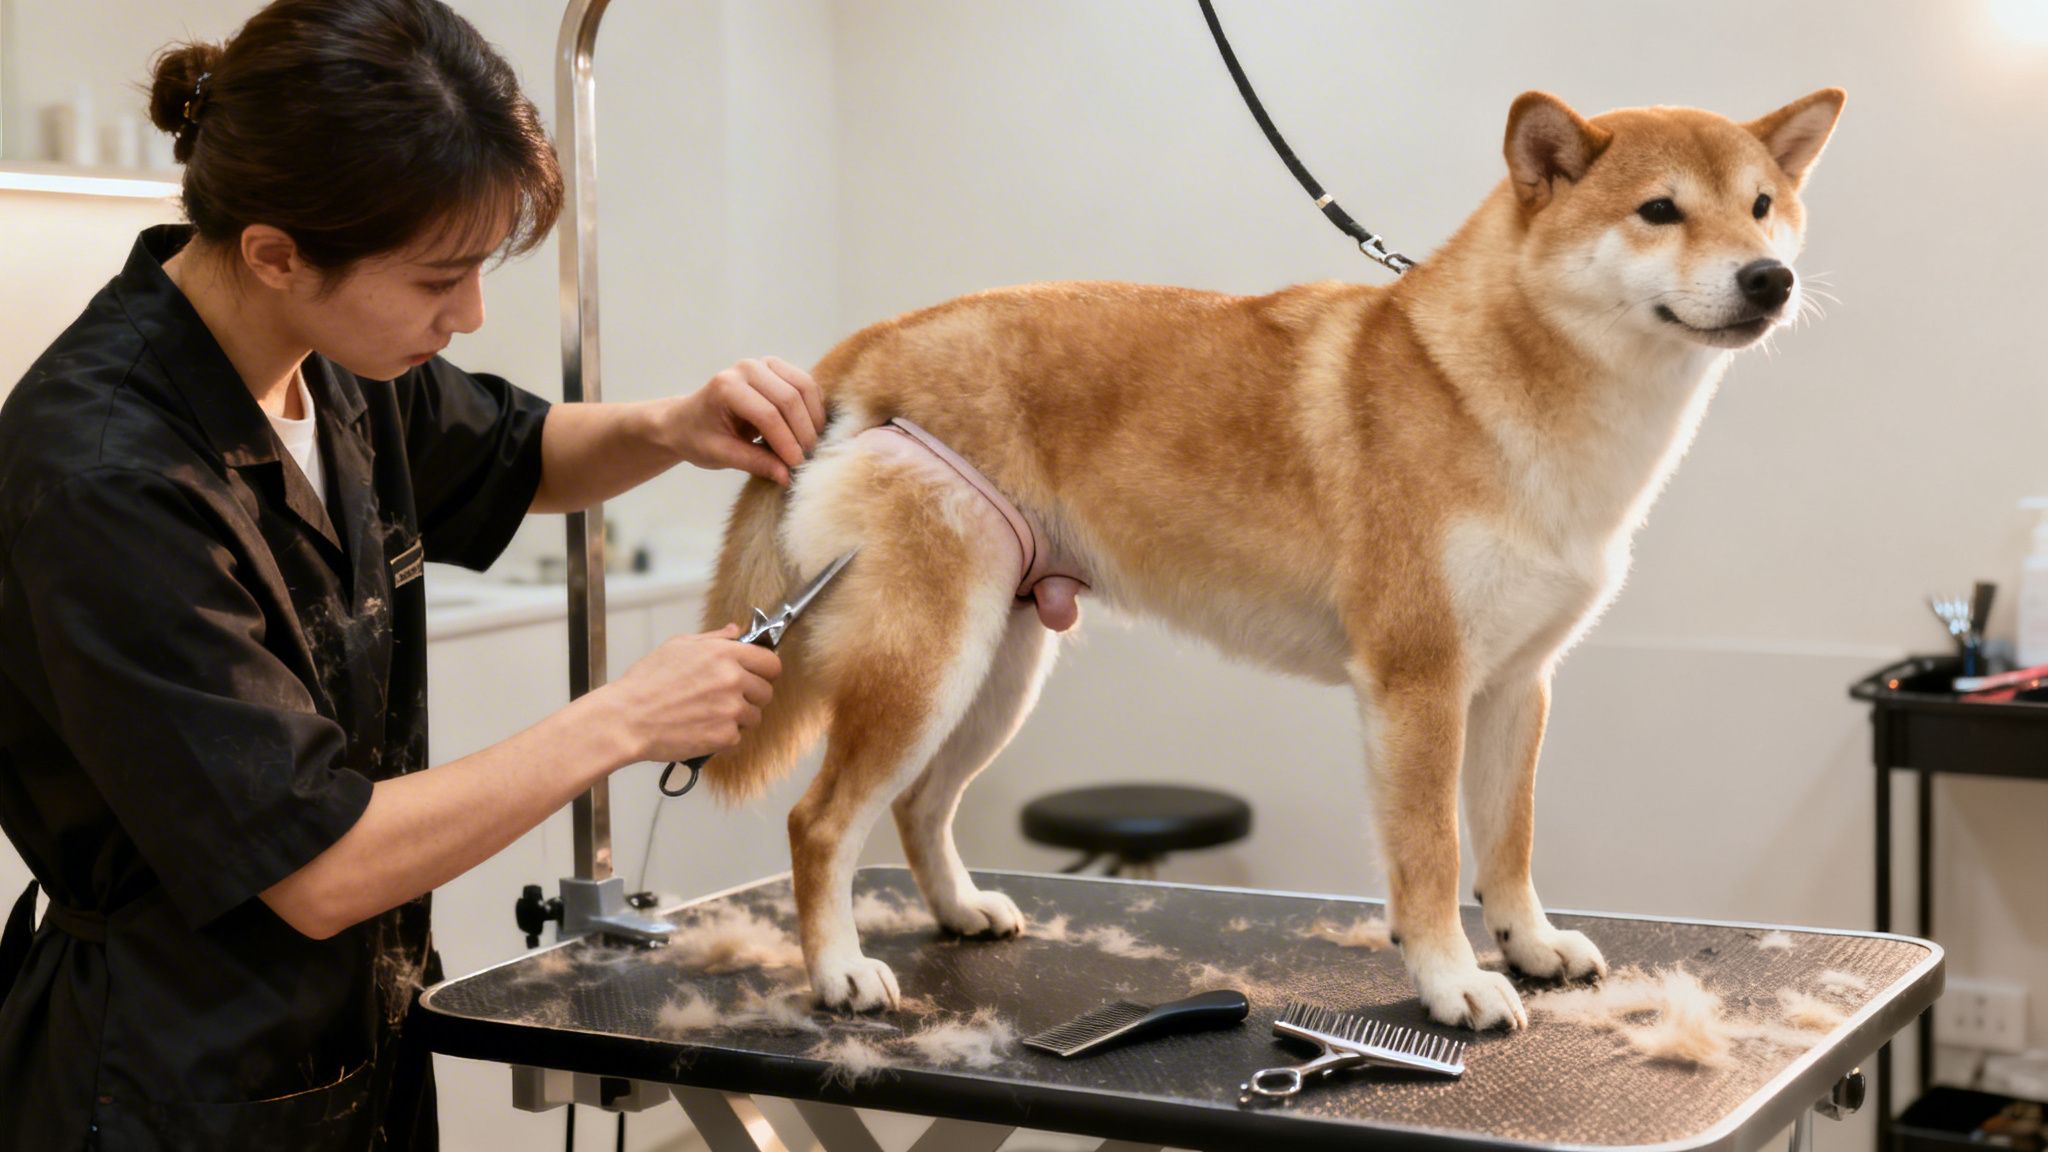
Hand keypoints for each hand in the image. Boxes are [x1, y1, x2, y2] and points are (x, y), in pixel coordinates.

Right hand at [607, 626, 779, 762]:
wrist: (627, 718)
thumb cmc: (647, 681)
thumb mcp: (678, 646)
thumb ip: (714, 638)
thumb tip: (737, 630)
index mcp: (724, 654)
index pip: (771, 663)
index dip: (764, 671)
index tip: (756, 676)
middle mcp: (733, 680)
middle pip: (766, 691)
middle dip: (751, 696)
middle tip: (726, 698)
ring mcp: (731, 709)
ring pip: (754, 716)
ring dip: (738, 718)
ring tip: (709, 714)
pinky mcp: (725, 736)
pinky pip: (737, 737)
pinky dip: (723, 736)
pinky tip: (701, 728)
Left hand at [672, 357, 825, 484]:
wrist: (687, 420)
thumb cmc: (698, 438)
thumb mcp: (721, 455)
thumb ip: (754, 463)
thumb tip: (787, 476)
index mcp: (726, 386)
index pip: (767, 414)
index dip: (786, 442)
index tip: (796, 466)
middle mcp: (746, 368)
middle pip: (789, 398)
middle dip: (802, 432)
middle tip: (807, 459)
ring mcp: (763, 364)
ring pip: (804, 387)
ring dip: (812, 419)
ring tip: (810, 446)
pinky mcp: (776, 367)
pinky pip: (806, 384)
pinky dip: (813, 408)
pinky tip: (809, 430)